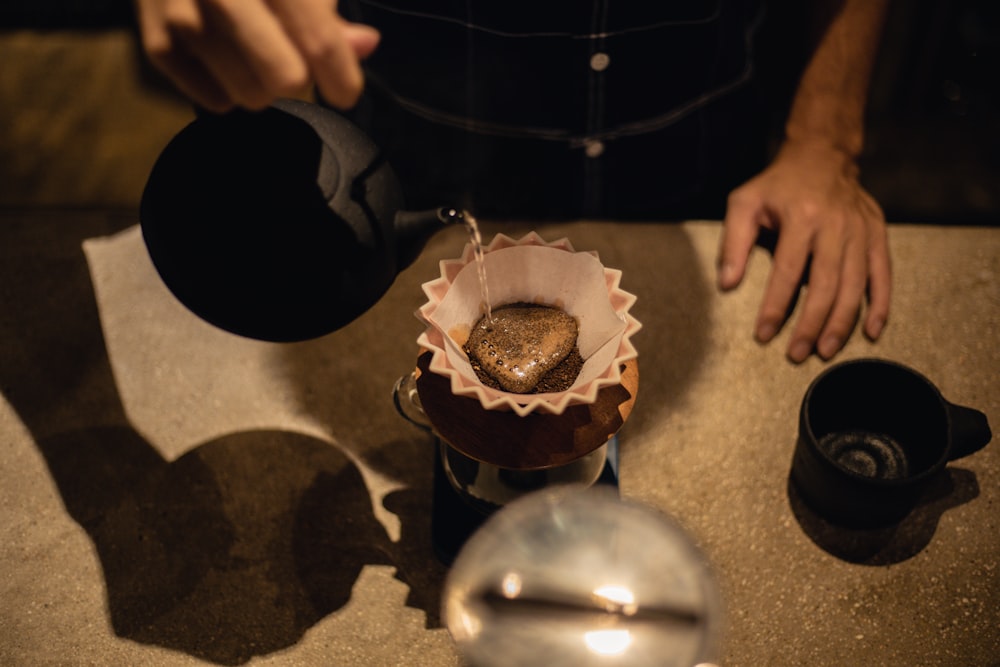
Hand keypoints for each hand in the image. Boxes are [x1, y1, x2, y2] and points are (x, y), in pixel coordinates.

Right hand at [134, 0, 379, 111]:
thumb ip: (327, 10)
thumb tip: (365, 44)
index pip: (318, 41)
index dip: (342, 77)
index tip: (344, 90)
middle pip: (285, 80)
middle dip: (296, 76)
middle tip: (289, 55)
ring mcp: (183, 18)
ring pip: (251, 97)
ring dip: (261, 82)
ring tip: (251, 48)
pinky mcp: (158, 44)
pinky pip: (217, 101)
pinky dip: (225, 84)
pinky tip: (221, 51)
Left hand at [717, 140, 890, 362]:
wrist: (821, 155)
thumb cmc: (777, 185)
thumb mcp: (744, 203)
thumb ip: (734, 243)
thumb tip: (727, 284)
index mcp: (801, 217)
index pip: (788, 271)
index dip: (776, 306)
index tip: (764, 334)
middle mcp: (836, 225)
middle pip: (826, 285)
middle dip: (811, 324)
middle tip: (797, 353)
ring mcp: (861, 231)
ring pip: (855, 286)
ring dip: (841, 323)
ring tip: (825, 350)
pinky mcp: (877, 235)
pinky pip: (882, 275)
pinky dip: (879, 305)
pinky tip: (870, 331)